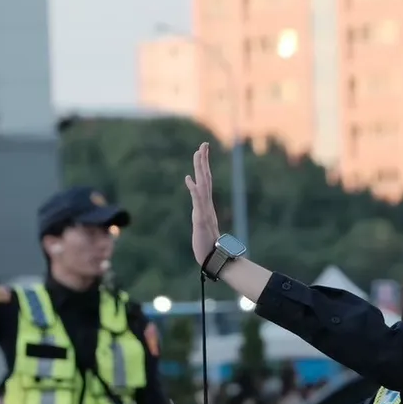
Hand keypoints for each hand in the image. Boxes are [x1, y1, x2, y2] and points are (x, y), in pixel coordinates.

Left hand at [184, 142, 220, 266]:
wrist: (213, 259)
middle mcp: (207, 205)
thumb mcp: (202, 227)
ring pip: (203, 185)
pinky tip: (189, 179)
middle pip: (206, 178)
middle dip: (203, 160)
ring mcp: (205, 211)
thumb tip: (203, 214)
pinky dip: (194, 189)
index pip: (205, 181)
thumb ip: (202, 217)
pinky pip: (198, 201)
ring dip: (200, 169)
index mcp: (206, 205)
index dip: (203, 166)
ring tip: (198, 153)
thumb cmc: (208, 245)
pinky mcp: (201, 218)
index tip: (202, 151)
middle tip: (203, 144)